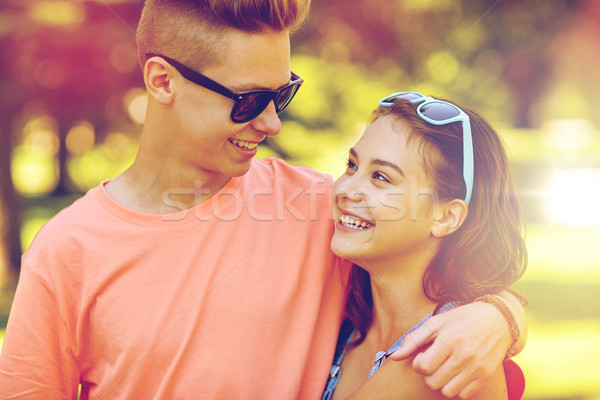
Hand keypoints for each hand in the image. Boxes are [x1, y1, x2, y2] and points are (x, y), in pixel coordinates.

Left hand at [389, 302, 511, 398]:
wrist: (498, 320)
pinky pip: (463, 394)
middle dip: (428, 374)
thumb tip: (394, 357)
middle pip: (433, 381)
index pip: (423, 366)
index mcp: (449, 340)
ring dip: (441, 382)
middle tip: (433, 362)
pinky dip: (457, 387)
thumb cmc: (462, 319)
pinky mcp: (486, 376)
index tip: (423, 356)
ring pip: (447, 391)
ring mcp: (476, 368)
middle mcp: (464, 356)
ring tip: (444, 369)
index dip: (418, 363)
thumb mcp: (436, 322)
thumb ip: (414, 340)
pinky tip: (457, 373)